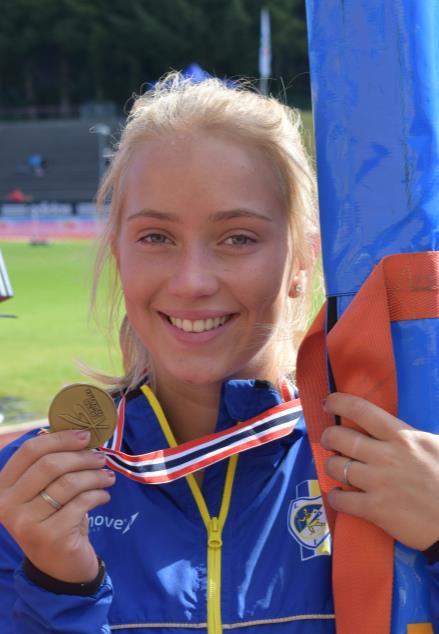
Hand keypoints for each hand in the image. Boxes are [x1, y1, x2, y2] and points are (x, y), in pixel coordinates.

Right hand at [0, 430, 114, 581]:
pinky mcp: (50, 537)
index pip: (29, 451)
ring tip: (107, 476)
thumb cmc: (54, 519)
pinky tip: (104, 496)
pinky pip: (81, 503)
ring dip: (94, 475)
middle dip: (82, 457)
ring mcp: (27, 523)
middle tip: (101, 458)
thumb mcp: (44, 491)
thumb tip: (72, 431)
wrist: (60, 567)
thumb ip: (50, 464)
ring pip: (68, 483)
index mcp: (3, 488)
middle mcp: (7, 506)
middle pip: (50, 465)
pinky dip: (99, 495)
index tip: (86, 435)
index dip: (60, 438)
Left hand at [321, 393, 438, 550]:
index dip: (339, 402)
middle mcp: (385, 456)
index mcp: (402, 436)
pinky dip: (336, 497)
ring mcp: (378, 483)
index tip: (329, 403)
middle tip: (330, 440)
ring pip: (336, 466)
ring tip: (337, 468)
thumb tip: (393, 427)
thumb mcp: (435, 444)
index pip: (361, 410)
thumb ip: (411, 434)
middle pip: (339, 437)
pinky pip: (341, 500)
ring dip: (332, 466)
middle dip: (329, 436)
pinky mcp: (376, 510)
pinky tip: (340, 496)